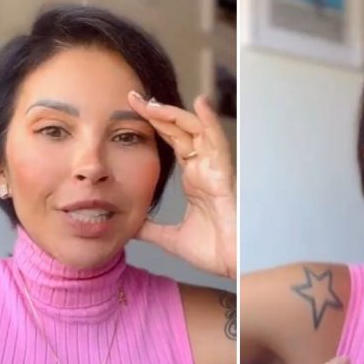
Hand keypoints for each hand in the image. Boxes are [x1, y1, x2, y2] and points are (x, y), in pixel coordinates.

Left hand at [128, 91, 235, 278]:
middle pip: (180, 131)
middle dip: (158, 112)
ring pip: (196, 131)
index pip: (172, 142)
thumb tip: (131, 227)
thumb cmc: (214, 251)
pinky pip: (218, 143)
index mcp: (194, 179)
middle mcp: (205, 169)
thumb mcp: (171, 238)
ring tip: (152, 102)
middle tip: (134, 97)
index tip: (133, 109)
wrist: (233, 266)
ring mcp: (215, 169)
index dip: (155, 125)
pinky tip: (200, 104)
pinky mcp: (225, 175)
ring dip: (174, 114)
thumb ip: (152, 229)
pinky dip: (210, 123)